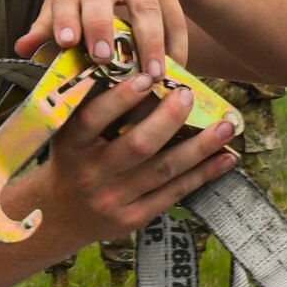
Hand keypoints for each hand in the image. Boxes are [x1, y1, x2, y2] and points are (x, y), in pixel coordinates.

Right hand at [16, 69, 236, 242]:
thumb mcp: (69, 133)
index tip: (148, 77)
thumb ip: (94, 105)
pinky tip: (225, 158)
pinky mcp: (133, 219)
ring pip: (164, 170)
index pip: (94, 118)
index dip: (122, 98)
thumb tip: (139, 67)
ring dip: (200, 147)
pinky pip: (173, 194)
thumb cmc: (73, 160)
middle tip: (189, 95)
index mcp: (71, 145)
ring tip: (226, 126)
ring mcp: (113, 200)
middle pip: (138, 146)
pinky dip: (202, 174)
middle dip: (169, 119)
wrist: (60, 215)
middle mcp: (90, 174)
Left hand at [17, 0, 184, 77]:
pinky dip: (176, 44)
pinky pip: (174, 17)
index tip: (65, 42)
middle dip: (102, 26)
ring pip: (146, 8)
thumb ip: (48, 22)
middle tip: (102, 57)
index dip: (65, 17)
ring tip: (152, 75)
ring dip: (150, 42)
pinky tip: (176, 68)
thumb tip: (21, 50)